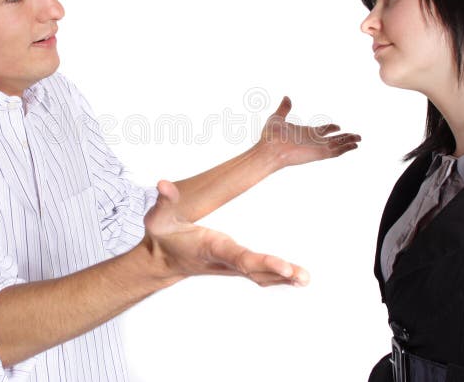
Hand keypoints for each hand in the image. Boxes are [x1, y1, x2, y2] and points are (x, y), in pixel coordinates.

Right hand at [143, 180, 308, 286]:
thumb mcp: (158, 218)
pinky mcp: (235, 266)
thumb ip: (165, 201)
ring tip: (305, 278)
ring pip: (259, 276)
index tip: (282, 266)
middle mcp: (223, 260)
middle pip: (254, 269)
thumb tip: (164, 184)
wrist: (161, 262)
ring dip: (282, 277)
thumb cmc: (163, 237)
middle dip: (277, 271)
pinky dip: (277, 278)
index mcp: (210, 247)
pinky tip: (296, 278)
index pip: (238, 256)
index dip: (261, 261)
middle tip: (301, 275)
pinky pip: (258, 275)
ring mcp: (230, 266)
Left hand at [258, 96, 360, 167]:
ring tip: (360, 139)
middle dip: (345, 136)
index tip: (337, 125)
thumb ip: (284, 108)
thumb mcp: (277, 117)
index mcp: (305, 133)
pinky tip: (355, 146)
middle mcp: (313, 141)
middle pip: (333, 139)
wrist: (270, 148)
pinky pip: (336, 151)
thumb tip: (286, 97)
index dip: (331, 128)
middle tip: (356, 135)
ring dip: (349, 142)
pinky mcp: (319, 154)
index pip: (322, 130)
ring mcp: (317, 148)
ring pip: (337, 145)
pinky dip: (346, 148)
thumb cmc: (271, 136)